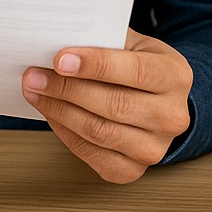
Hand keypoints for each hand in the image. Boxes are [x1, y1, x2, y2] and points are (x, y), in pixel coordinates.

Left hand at [22, 27, 192, 182]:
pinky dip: (65, 132)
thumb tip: (60, 44)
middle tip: (35, 75)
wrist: (158, 101)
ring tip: (35, 91)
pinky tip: (51, 113)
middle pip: (114, 105)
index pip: (135, 71)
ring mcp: (155, 148)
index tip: (60, 59)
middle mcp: (172, 115)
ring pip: (99, 131)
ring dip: (59, 110)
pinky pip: (91, 154)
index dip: (96, 65)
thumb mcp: (133, 44)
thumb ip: (104, 42)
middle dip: (67, 89)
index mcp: (176, 76)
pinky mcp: (132, 170)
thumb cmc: (140, 65)